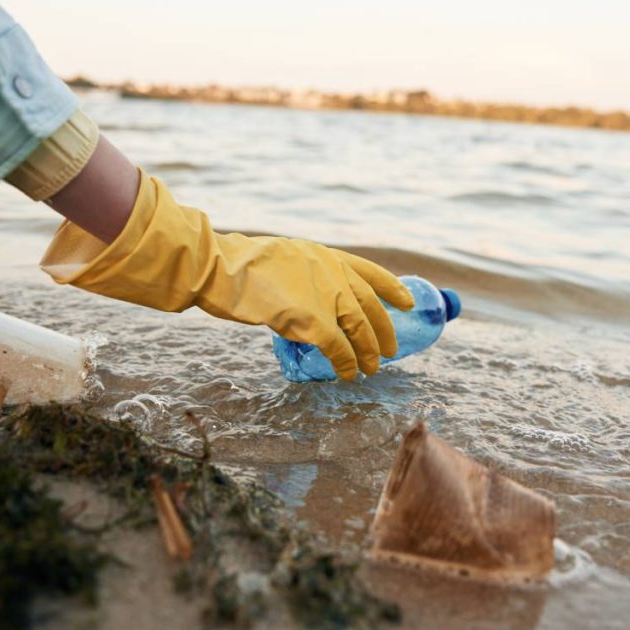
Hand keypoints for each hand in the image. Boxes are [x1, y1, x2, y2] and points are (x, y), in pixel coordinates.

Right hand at [41, 168, 413, 379]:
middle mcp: (333, 273)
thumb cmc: (241, 266)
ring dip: (369, 352)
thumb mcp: (285, 259)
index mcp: (327, 256)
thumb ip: (307, 275)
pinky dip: (347, 363)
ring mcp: (324, 295)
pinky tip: (349, 374)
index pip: (372, 272)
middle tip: (390, 351)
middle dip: (384, 332)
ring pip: (361, 330)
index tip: (408, 301)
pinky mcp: (311, 320)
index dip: (394, 288)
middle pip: (371, 307)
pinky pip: (339, 348)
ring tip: (371, 368)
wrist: (220, 268)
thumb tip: (314, 299)